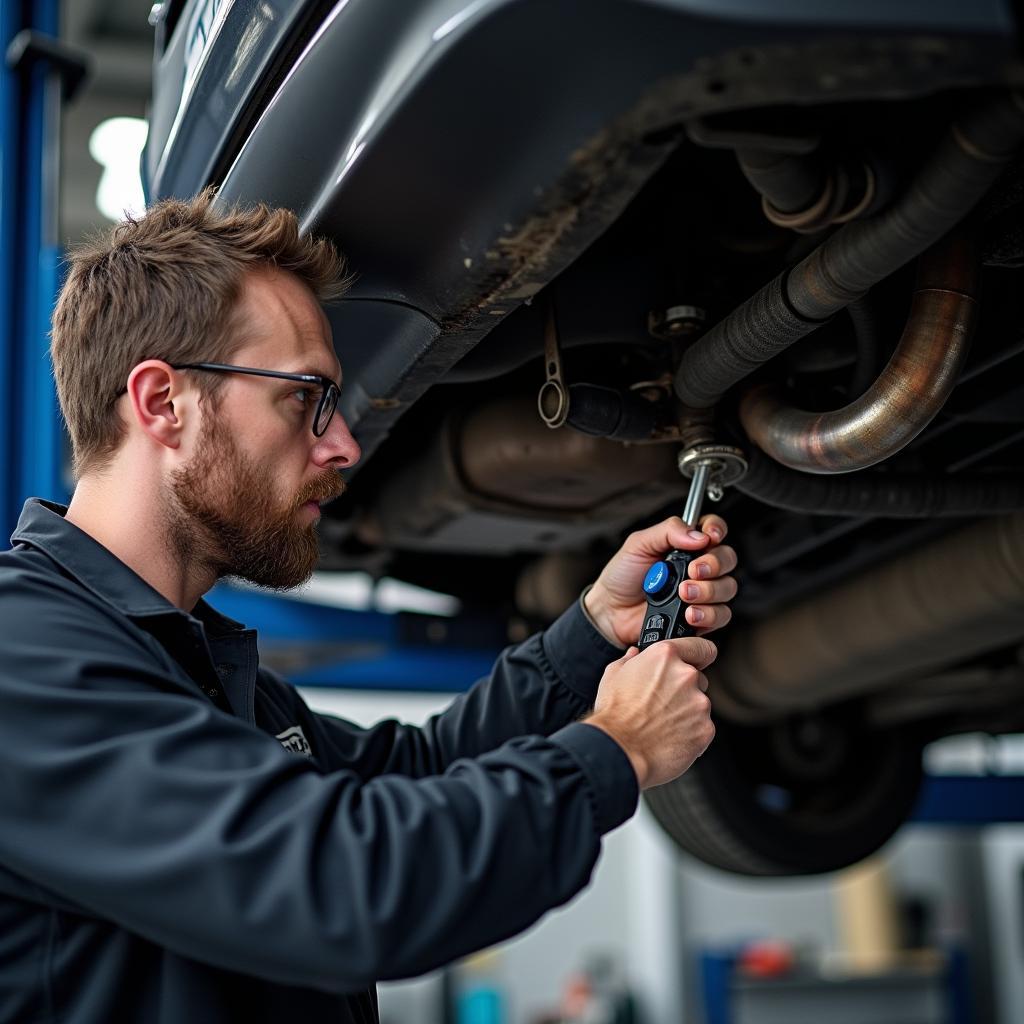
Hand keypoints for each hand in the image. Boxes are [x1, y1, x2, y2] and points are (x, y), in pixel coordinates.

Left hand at [584, 514, 737, 648]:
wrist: (611, 611)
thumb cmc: (622, 576)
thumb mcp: (638, 544)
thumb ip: (667, 532)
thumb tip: (698, 534)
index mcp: (685, 545)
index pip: (714, 529)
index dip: (718, 530)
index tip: (711, 537)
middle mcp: (698, 567)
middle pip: (727, 559)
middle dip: (714, 564)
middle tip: (693, 571)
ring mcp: (702, 592)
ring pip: (727, 588)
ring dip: (709, 591)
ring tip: (684, 594)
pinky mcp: (700, 617)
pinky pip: (720, 615)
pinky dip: (708, 614)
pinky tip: (689, 614)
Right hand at [586, 637, 716, 788]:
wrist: (619, 749)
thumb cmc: (614, 713)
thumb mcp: (614, 675)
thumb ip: (630, 659)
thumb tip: (635, 654)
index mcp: (665, 656)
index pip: (701, 647)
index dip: (698, 655)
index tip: (697, 662)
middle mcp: (686, 675)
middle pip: (698, 679)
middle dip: (685, 689)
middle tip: (663, 704)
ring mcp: (699, 703)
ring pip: (699, 705)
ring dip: (687, 712)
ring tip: (662, 724)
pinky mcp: (705, 729)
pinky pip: (702, 728)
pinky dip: (690, 733)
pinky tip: (669, 738)